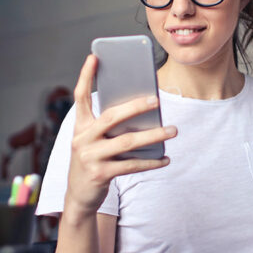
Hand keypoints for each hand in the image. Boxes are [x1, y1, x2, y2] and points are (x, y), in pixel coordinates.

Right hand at [64, 54, 176, 220]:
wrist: (79, 196)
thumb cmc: (94, 159)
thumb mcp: (95, 140)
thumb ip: (111, 126)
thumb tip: (144, 110)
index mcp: (80, 126)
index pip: (80, 96)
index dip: (85, 76)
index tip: (94, 56)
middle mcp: (82, 139)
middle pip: (111, 117)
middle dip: (135, 106)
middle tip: (156, 100)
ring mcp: (90, 157)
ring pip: (127, 141)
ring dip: (153, 136)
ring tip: (173, 130)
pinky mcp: (100, 174)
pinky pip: (132, 165)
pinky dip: (151, 162)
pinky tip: (166, 159)